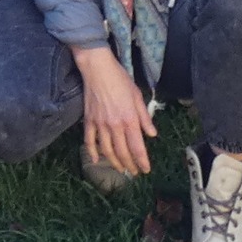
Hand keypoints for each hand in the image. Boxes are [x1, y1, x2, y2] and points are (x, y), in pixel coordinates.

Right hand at [73, 45, 155, 175]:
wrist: (97, 69)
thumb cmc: (120, 79)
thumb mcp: (137, 95)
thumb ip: (144, 117)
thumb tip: (152, 134)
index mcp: (129, 119)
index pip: (137, 147)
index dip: (142, 161)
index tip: (146, 169)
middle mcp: (115, 125)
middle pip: (122, 152)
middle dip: (130, 165)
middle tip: (134, 172)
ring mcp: (100, 124)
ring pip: (107, 150)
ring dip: (114, 162)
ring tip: (120, 169)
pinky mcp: (89, 121)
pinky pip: (89, 141)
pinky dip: (92, 152)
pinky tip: (96, 160)